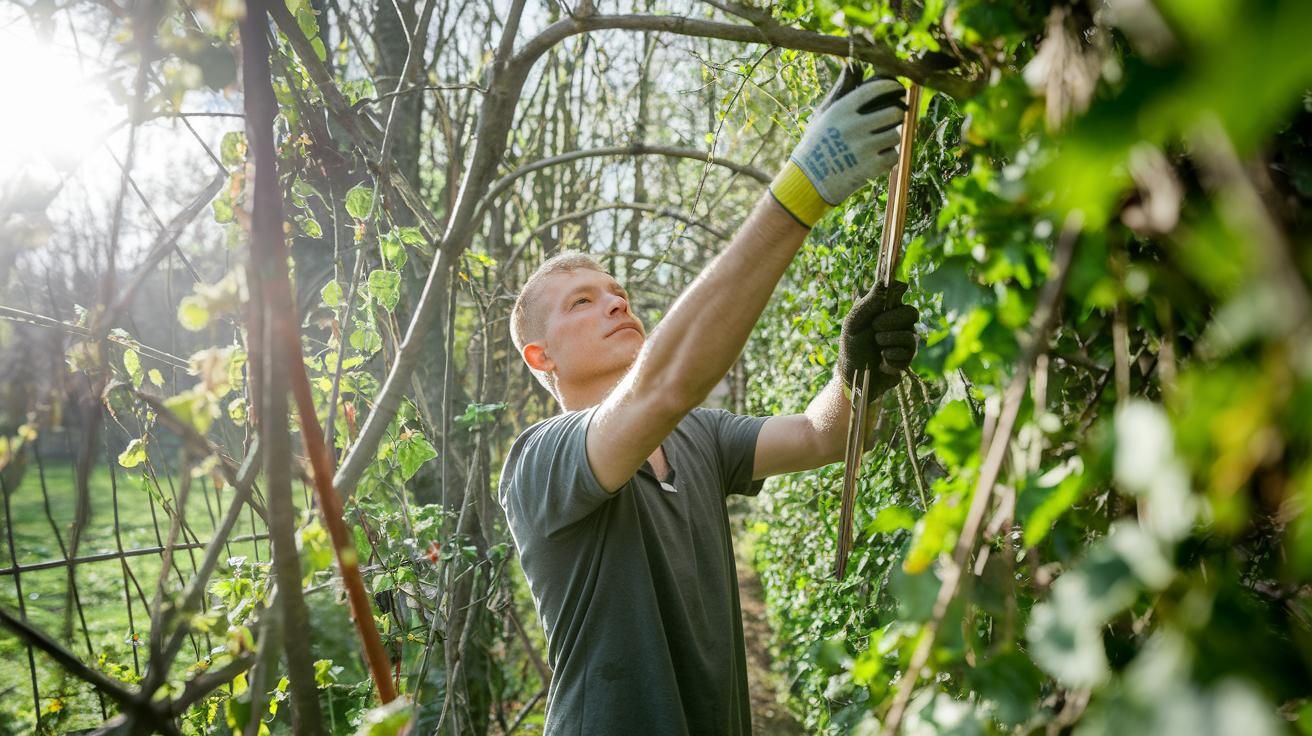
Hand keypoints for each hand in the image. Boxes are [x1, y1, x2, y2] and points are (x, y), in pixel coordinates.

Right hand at [769, 63, 905, 227]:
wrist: (808, 181)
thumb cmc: (817, 144)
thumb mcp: (824, 115)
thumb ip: (842, 91)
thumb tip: (853, 66)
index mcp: (842, 110)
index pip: (875, 90)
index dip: (891, 86)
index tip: (897, 88)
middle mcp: (854, 127)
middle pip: (894, 113)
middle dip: (896, 115)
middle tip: (892, 119)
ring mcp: (863, 148)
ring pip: (895, 135)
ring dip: (890, 138)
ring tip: (879, 142)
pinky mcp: (870, 167)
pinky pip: (893, 156)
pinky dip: (888, 158)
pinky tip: (876, 158)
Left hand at [836, 280, 918, 400]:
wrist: (853, 375)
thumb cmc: (851, 345)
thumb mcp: (854, 322)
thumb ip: (869, 302)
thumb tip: (885, 281)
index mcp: (886, 310)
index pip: (901, 293)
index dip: (898, 293)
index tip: (891, 297)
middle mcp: (900, 323)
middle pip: (912, 313)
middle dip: (892, 321)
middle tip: (875, 328)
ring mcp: (906, 341)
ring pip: (911, 336)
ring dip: (888, 342)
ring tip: (877, 348)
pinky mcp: (907, 359)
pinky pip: (907, 355)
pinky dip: (890, 359)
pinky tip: (881, 362)